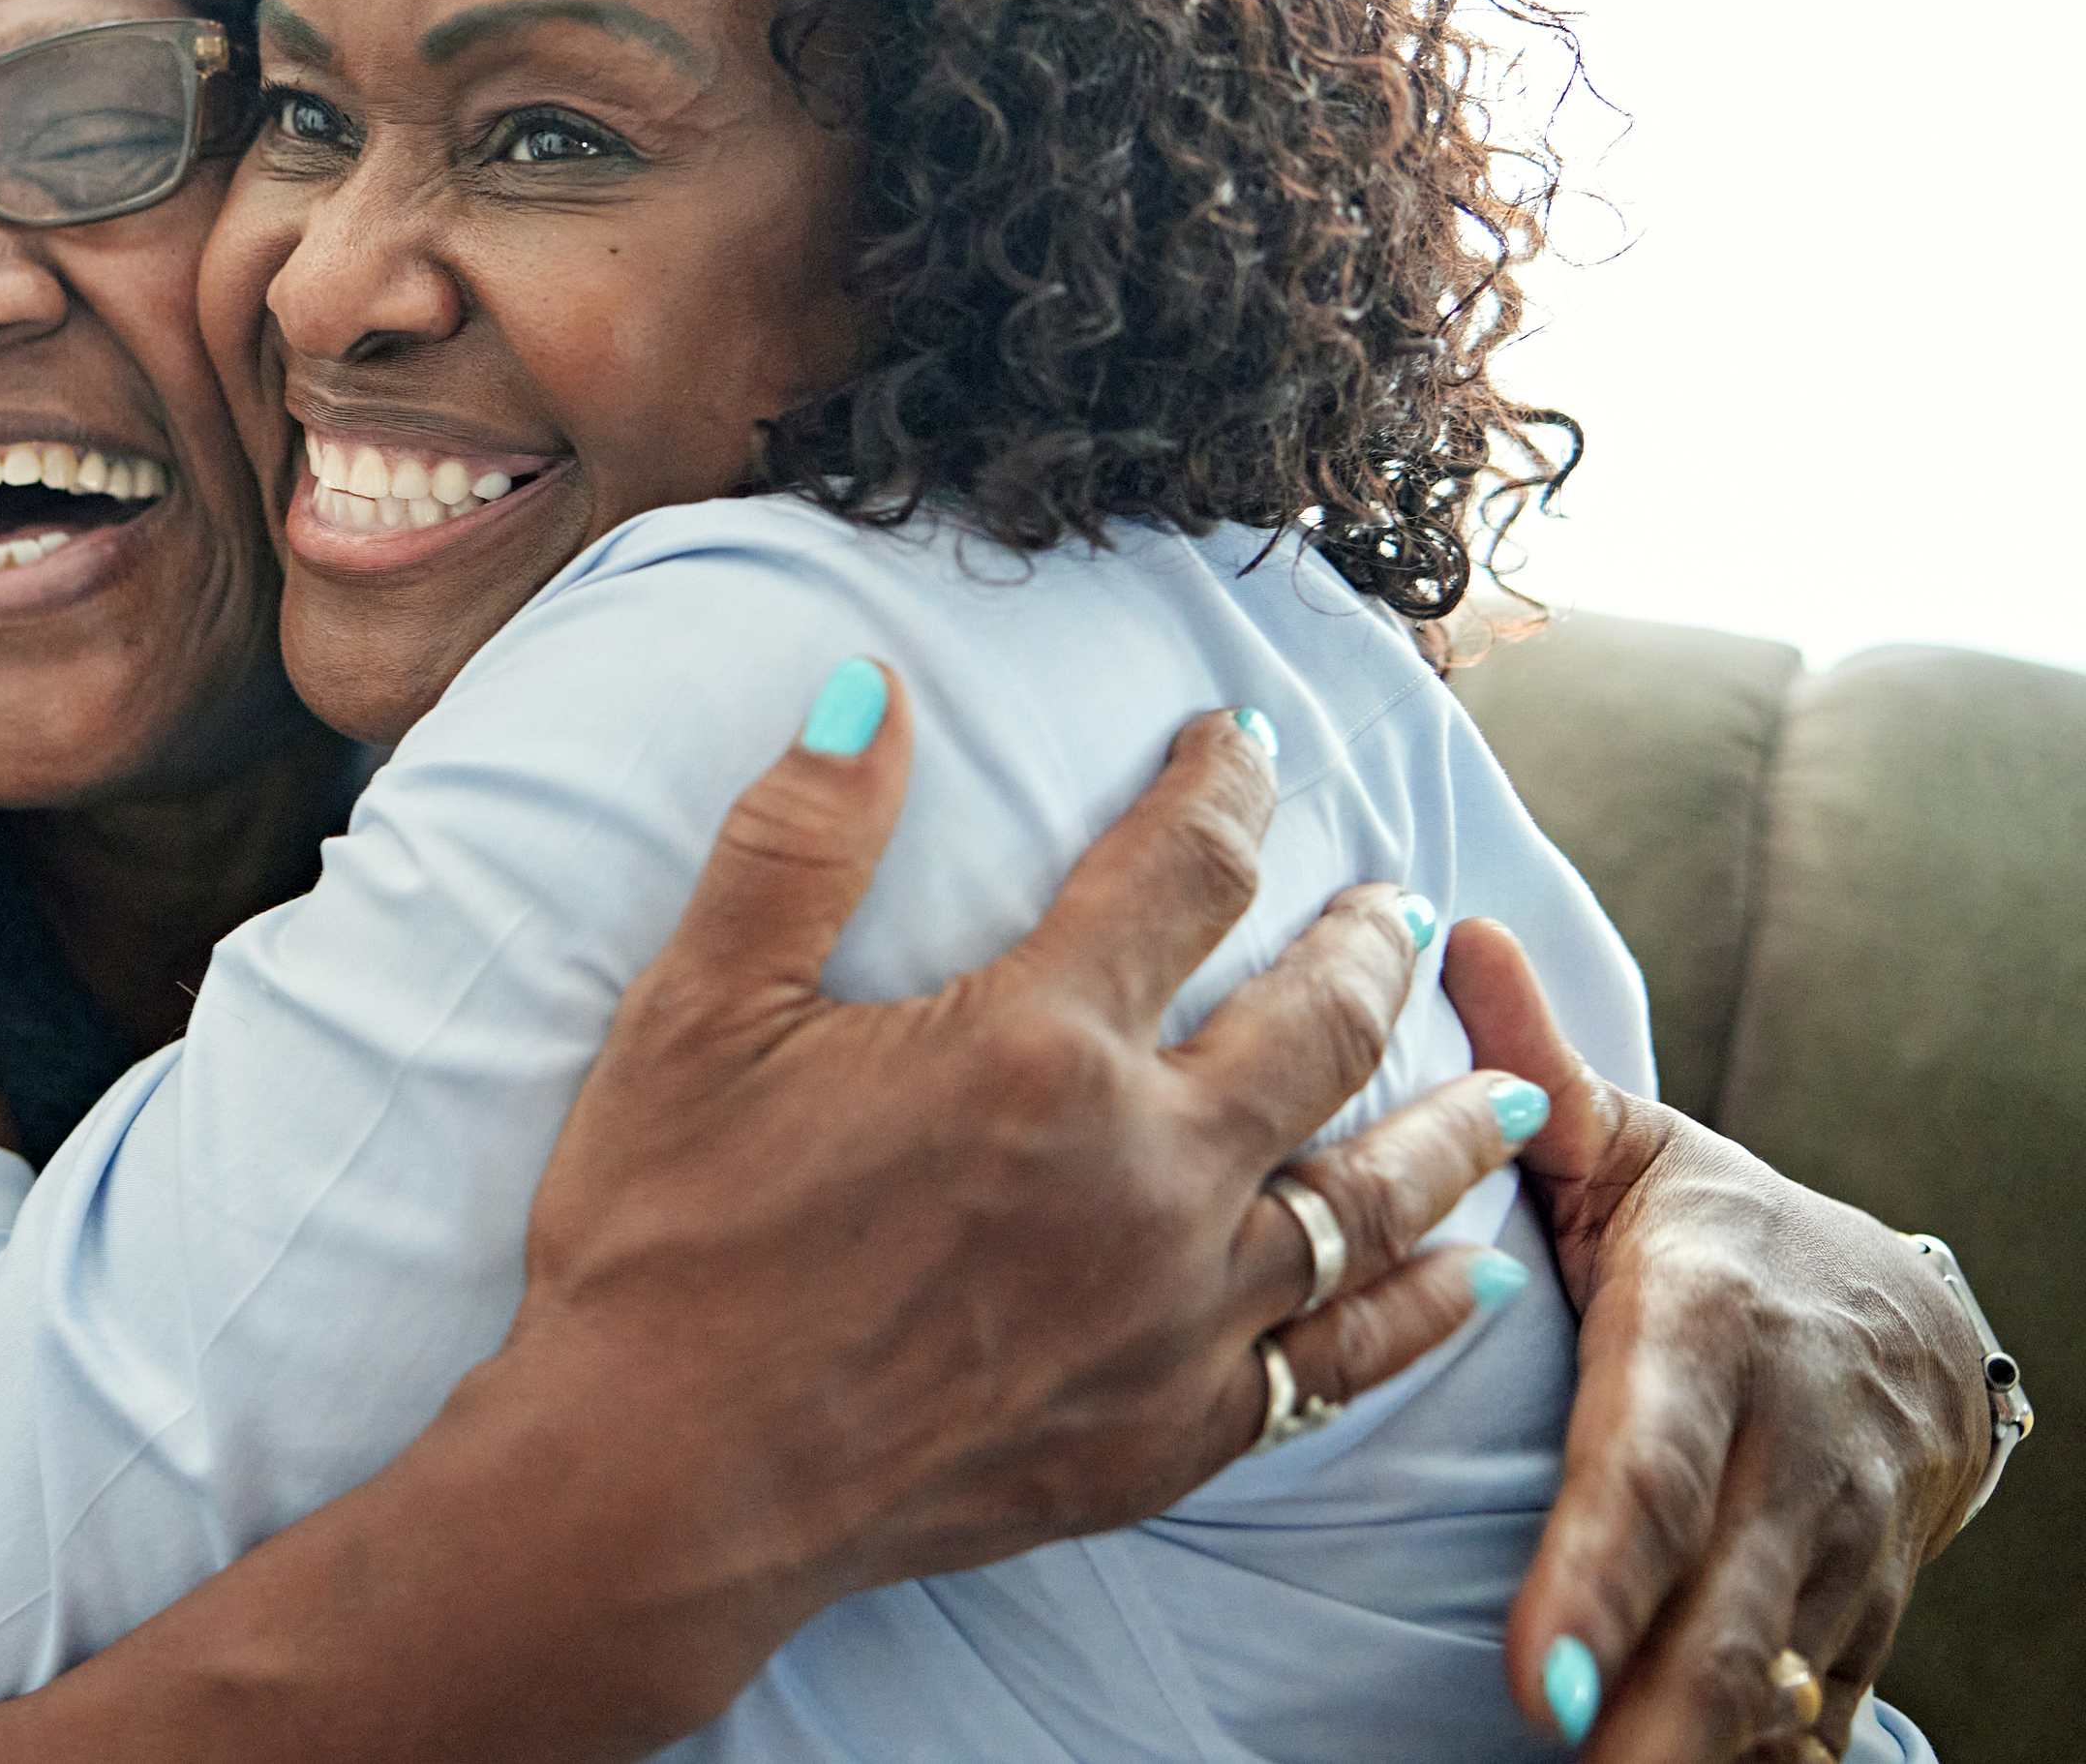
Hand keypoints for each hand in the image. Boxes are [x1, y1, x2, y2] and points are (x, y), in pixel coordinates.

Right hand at [507, 667, 1542, 1695]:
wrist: (661, 1484)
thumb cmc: (663, 1239)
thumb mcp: (695, 1011)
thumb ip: (798, 840)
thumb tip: (868, 686)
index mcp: (1037, 1047)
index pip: (1181, 870)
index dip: (1222, 785)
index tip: (1243, 738)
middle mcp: (1146, 1174)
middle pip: (1318, 1026)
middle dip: (1365, 945)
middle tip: (1395, 904)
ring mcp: (1178, 1315)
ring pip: (1373, 1197)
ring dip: (1448, 1121)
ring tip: (1509, 1080)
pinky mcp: (1173, 1434)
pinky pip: (1346, 1361)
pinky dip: (1424, 1311)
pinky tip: (1470, 1279)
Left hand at [1452, 921, 1988, 1761]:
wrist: (1896, 1309)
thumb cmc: (1710, 1226)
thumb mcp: (1629, 1143)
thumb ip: (1535, 1065)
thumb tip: (1455, 934)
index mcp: (1704, 1324)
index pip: (1648, 1460)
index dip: (1602, 1570)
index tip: (1538, 1677)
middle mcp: (1784, 1443)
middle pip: (1720, 1599)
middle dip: (1652, 1700)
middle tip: (1567, 1763)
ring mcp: (1837, 1539)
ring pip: (1777, 1673)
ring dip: (1700, 1747)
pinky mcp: (1861, 1608)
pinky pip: (1815, 1706)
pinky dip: (1763, 1756)